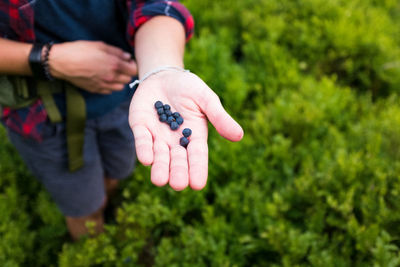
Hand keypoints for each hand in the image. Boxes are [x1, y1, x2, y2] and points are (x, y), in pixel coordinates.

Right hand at [49, 41, 136, 93]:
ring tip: (113, 73)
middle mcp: (111, 77)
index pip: (133, 70)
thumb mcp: (99, 45)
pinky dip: (110, 86)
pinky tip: (105, 78)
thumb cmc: (80, 51)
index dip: (133, 65)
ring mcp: (104, 85)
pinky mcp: (96, 90)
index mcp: (114, 65)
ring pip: (120, 87)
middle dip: (127, 72)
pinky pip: (109, 91)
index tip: (128, 61)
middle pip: (128, 79)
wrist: (62, 62)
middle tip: (121, 66)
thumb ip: (116, 52)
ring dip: (120, 80)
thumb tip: (127, 57)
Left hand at [129, 70, 243, 190]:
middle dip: (177, 172)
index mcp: (194, 137)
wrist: (164, 75)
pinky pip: (142, 140)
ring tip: (160, 180)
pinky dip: (144, 149)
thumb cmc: (189, 88)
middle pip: (177, 161)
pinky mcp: (140, 127)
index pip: (197, 156)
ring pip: (159, 156)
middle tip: (178, 184)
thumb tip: (239, 136)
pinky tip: (146, 159)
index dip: (197, 170)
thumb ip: (219, 117)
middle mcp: (175, 141)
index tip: (198, 185)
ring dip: (159, 168)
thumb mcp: (207, 99)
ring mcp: (157, 135)